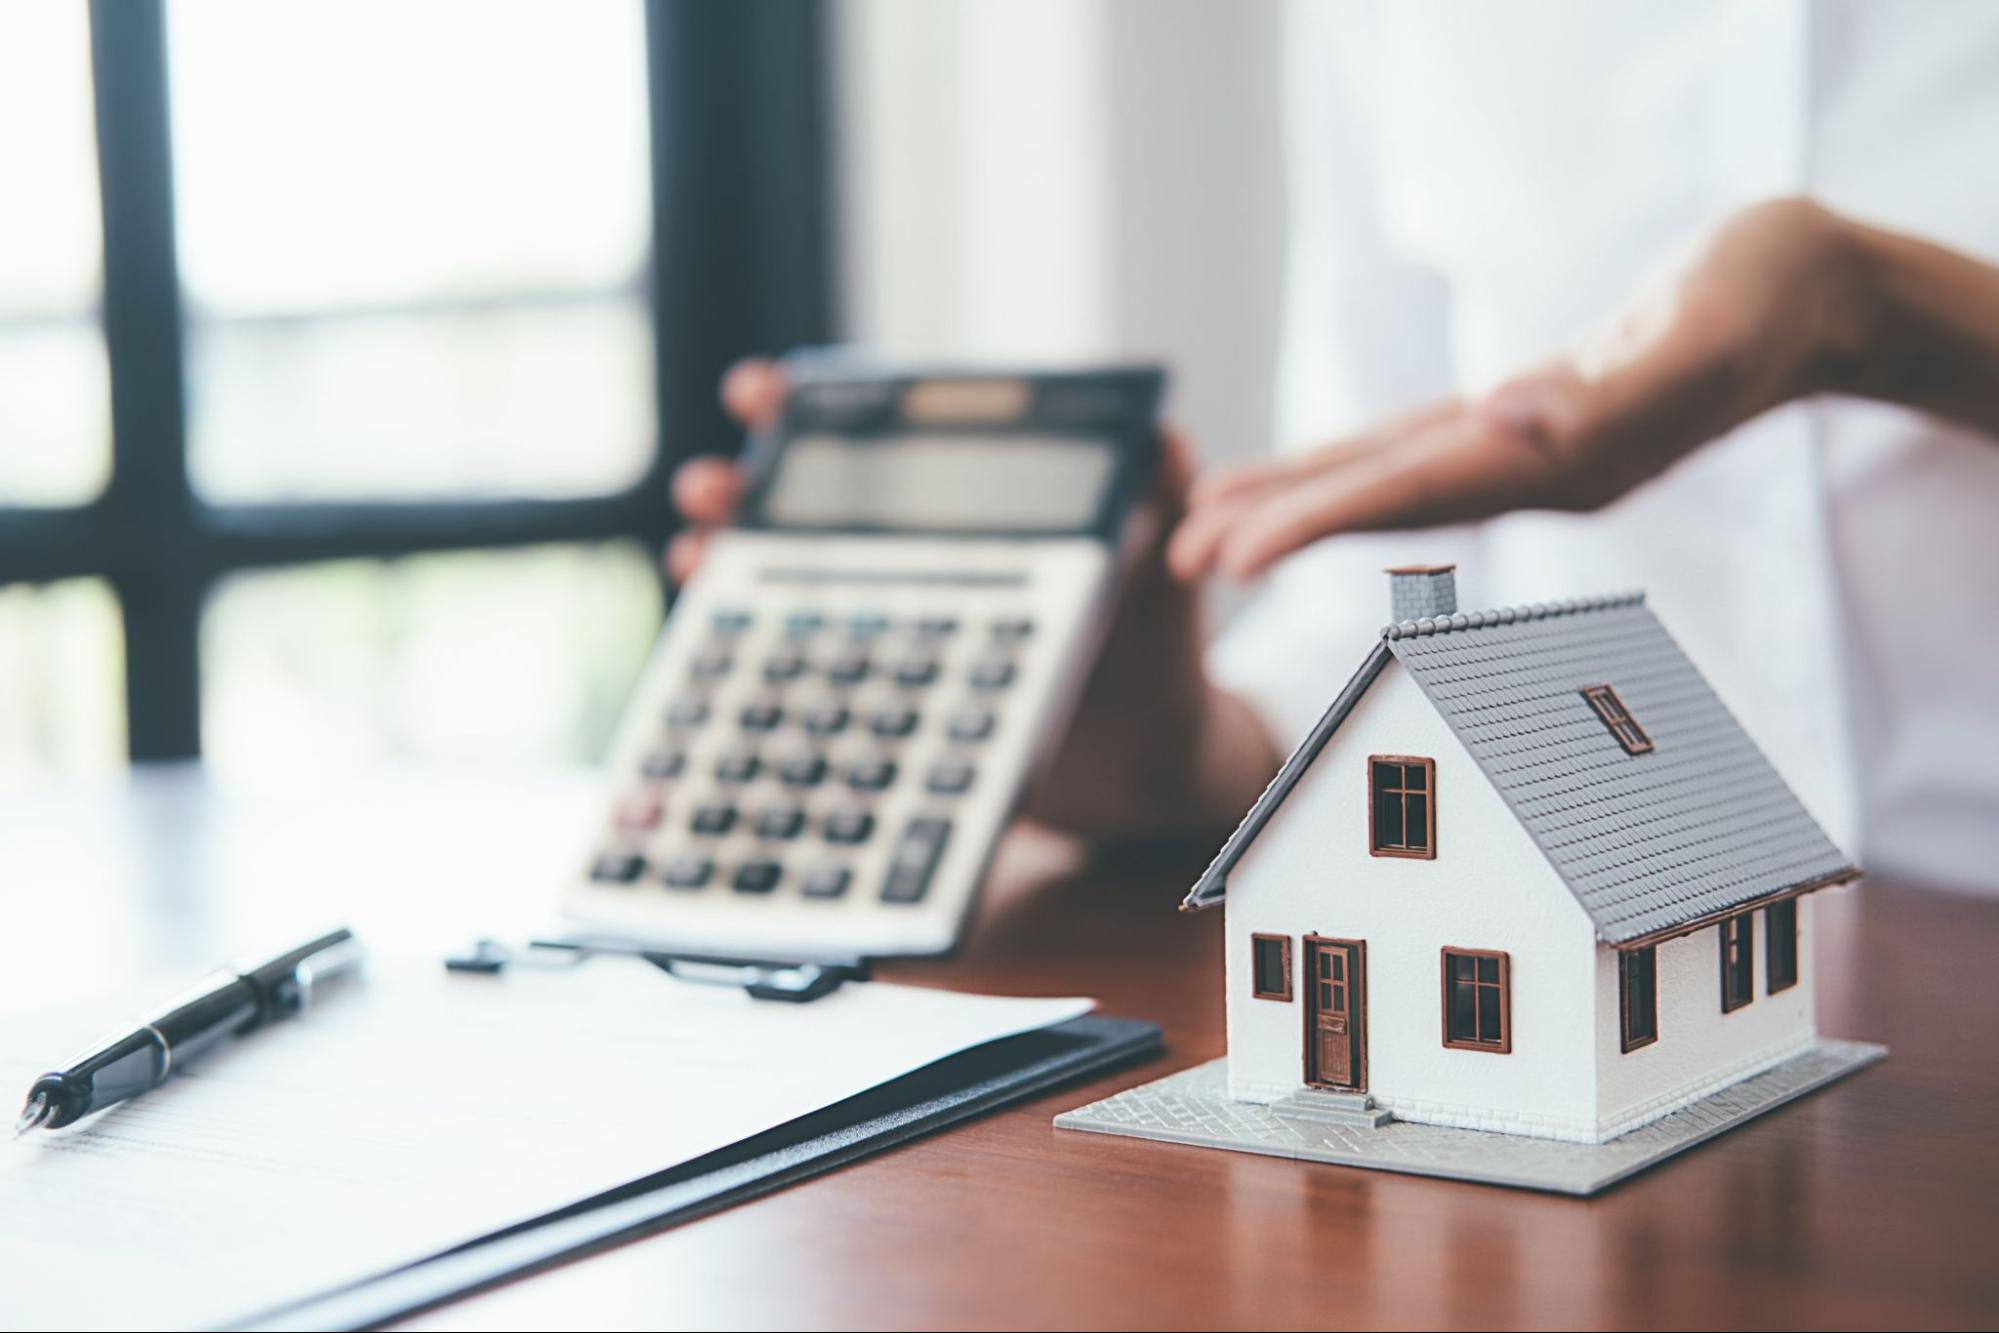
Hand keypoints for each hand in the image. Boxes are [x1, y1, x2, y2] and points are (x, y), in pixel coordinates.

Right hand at [667, 359, 1279, 839]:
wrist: (1150, 769)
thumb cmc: (1153, 650)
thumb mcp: (1163, 568)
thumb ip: (1161, 497)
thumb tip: (1163, 435)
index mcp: (967, 516)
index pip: (877, 444)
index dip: (812, 408)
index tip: (762, 390)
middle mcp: (912, 567)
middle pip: (802, 513)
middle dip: (738, 488)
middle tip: (707, 488)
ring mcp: (889, 638)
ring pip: (780, 590)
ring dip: (722, 565)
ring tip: (695, 556)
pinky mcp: (884, 709)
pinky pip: (801, 678)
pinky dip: (745, 664)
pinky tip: (714, 660)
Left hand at [1167, 198, 1875, 580]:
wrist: (1809, 301)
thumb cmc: (1763, 299)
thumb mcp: (1704, 335)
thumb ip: (1621, 388)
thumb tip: (1519, 425)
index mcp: (1555, 460)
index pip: (1406, 496)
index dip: (1313, 523)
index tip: (1230, 555)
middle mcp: (1523, 471)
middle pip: (1376, 504)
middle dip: (1278, 528)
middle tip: (1173, 560)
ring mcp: (1522, 454)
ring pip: (1385, 484)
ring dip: (1298, 503)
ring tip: (1204, 522)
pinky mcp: (1522, 425)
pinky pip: (1415, 452)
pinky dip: (1351, 467)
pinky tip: (1305, 474)